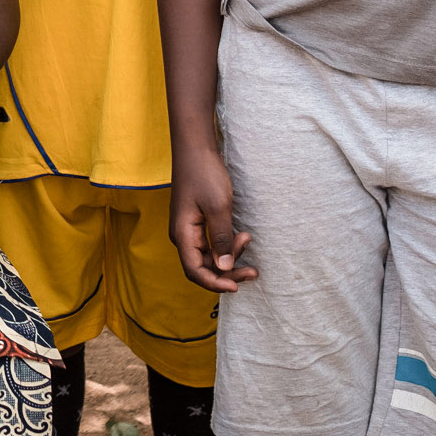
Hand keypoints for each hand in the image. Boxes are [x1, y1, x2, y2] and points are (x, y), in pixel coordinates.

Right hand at [169, 140, 254, 292]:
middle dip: (228, 271)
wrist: (195, 148)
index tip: (237, 287)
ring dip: (231, 255)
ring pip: (210, 256)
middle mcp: (183, 236)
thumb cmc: (204, 174)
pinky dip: (228, 244)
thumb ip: (221, 239)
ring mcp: (190, 229)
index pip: (195, 271)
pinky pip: (212, 244)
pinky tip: (242, 236)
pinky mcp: (198, 222)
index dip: (215, 283)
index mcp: (182, 235)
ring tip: (248, 238)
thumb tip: (224, 269)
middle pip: (203, 267)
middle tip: (254, 271)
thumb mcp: (218, 207)